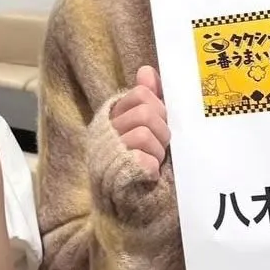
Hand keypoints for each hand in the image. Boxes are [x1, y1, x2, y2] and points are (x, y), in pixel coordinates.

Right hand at [110, 65, 170, 179]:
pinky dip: (152, 167)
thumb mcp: (143, 122)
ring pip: (143, 135)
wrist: (123, 199)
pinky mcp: (117, 175)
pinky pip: (144, 160)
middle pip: (145, 113)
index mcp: (114, 114)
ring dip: (157, 150)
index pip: (141, 94)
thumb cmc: (138, 155)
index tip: (160, 122)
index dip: (158, 107)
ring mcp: (110, 152)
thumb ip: (148, 96)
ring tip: (153, 159)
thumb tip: (146, 70)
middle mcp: (108, 130)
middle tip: (160, 144)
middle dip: (161, 131)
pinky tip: (149, 173)